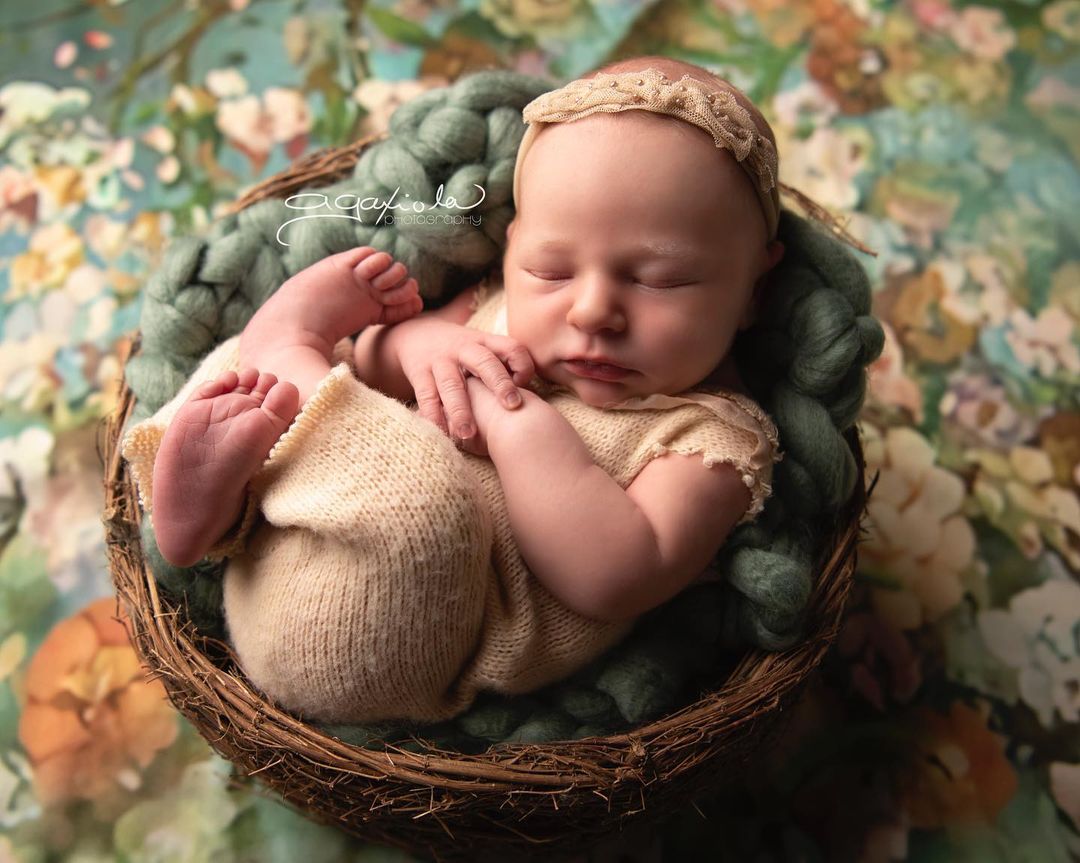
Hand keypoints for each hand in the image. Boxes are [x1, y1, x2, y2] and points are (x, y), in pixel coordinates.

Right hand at [393, 317, 534, 441]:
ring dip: (460, 410)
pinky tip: (441, 432)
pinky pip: (426, 396)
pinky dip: (433, 415)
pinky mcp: (419, 372)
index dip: (523, 364)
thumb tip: (533, 396)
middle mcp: (463, 349)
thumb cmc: (460, 352)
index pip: (511, 347)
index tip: (525, 385)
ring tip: (468, 434)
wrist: (414, 334)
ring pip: (451, 384)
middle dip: (499, 383)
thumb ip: (504, 366)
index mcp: (484, 342)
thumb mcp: (482, 349)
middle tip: (512, 406)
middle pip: (485, 362)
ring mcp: (440, 360)